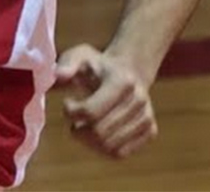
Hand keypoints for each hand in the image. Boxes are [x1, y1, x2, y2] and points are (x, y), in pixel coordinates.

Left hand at [53, 44, 157, 158]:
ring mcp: (147, 116)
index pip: (90, 111)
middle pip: (99, 132)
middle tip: (74, 121)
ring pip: (109, 146)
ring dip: (89, 141)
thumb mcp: (80, 56)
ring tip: (84, 127)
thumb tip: (59, 75)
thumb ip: (67, 64)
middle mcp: (139, 99)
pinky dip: (102, 149)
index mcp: (122, 80)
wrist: (129, 71)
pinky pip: (119, 153)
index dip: (71, 112)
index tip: (67, 103)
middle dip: (78, 131)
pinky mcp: (150, 131)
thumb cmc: (98, 66)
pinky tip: (96, 134)